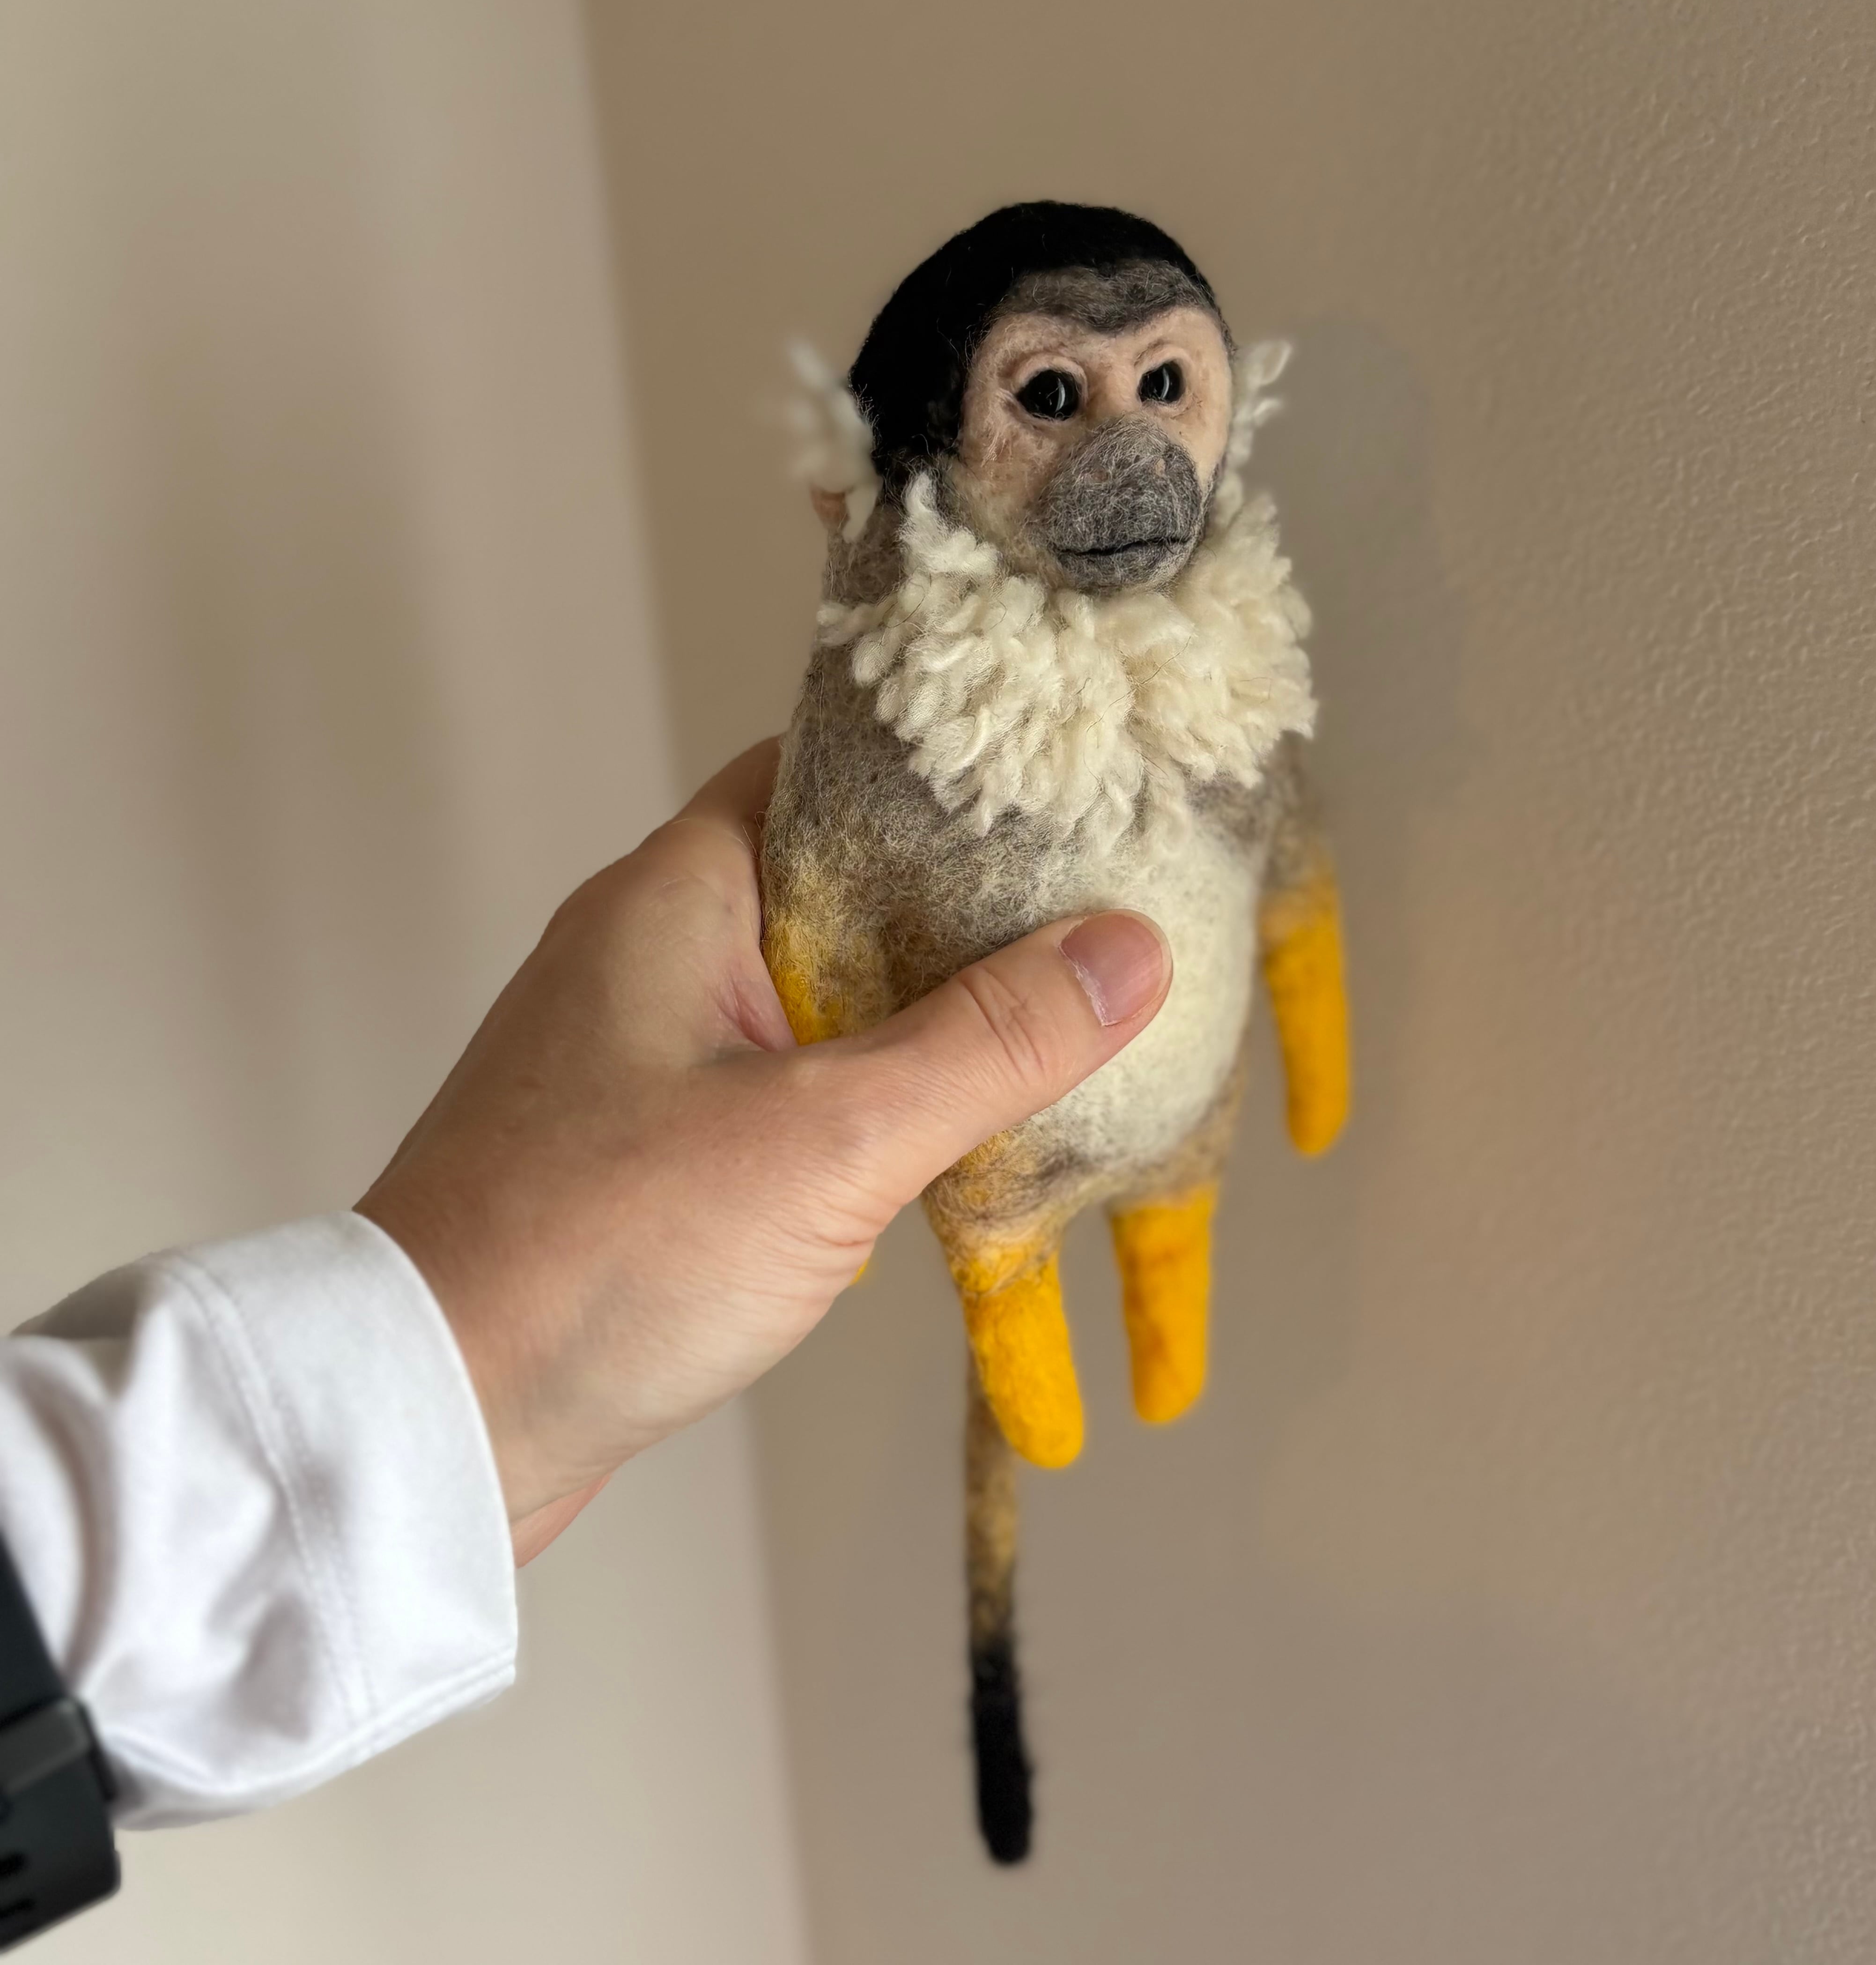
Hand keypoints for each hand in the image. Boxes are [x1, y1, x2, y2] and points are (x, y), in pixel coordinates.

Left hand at [357, 740, 1169, 1563]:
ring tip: (1058, 1021)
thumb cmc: (601, 1254)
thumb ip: (985, 1042)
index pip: (822, 772)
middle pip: (836, 885)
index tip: (1063, 790)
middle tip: (1100, 915)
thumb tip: (1130, 950)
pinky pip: (789, 1083)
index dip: (941, 772)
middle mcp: (653, 953)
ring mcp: (647, 1051)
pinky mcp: (651, 1145)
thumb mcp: (829, 1138)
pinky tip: (953, 1134)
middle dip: (962, 905)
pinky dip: (870, 1095)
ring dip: (923, 1014)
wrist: (431, 1417)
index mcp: (676, 898)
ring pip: (819, 994)